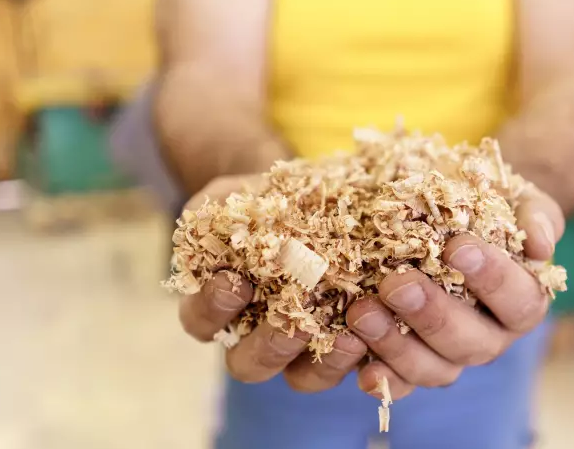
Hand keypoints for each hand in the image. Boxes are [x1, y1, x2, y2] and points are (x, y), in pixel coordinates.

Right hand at [178, 175, 368, 391]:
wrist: (320, 198)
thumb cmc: (265, 200)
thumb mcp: (236, 196)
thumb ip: (220, 210)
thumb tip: (223, 218)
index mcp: (219, 305)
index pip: (202, 320)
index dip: (213, 308)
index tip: (233, 282)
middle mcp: (256, 337)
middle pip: (250, 364)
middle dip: (269, 346)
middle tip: (292, 321)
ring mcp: (302, 348)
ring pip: (301, 377)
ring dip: (321, 363)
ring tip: (345, 335)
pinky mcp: (344, 344)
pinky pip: (350, 367)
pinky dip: (362, 358)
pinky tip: (372, 335)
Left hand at [347, 186, 564, 400]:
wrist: (451, 212)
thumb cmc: (489, 205)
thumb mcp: (518, 199)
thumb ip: (537, 217)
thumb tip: (541, 247)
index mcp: (523, 301)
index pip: (519, 300)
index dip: (492, 278)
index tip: (456, 247)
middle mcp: (491, 337)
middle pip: (472, 344)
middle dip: (432, 315)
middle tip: (398, 284)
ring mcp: (450, 357)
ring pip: (433, 369)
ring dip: (396, 345)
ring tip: (362, 312)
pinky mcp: (412, 366)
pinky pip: (400, 383)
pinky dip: (380, 378)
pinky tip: (359, 364)